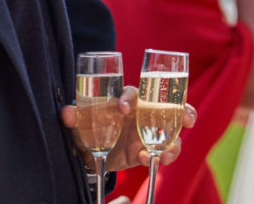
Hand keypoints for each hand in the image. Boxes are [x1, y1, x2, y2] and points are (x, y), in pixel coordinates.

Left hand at [61, 88, 197, 170]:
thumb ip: (75, 117)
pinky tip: (152, 160)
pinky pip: (167, 149)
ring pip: (175, 129)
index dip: (129, 98)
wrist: (94, 156)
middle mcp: (145, 112)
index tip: (122, 109)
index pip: (133, 93)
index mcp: (128, 101)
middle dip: (183, 109)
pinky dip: (164, 155)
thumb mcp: (81, 126)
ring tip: (167, 153)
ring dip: (176, 140)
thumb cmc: (90, 131)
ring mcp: (152, 130)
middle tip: (187, 119)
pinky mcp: (153, 147)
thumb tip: (67, 112)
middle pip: (171, 104)